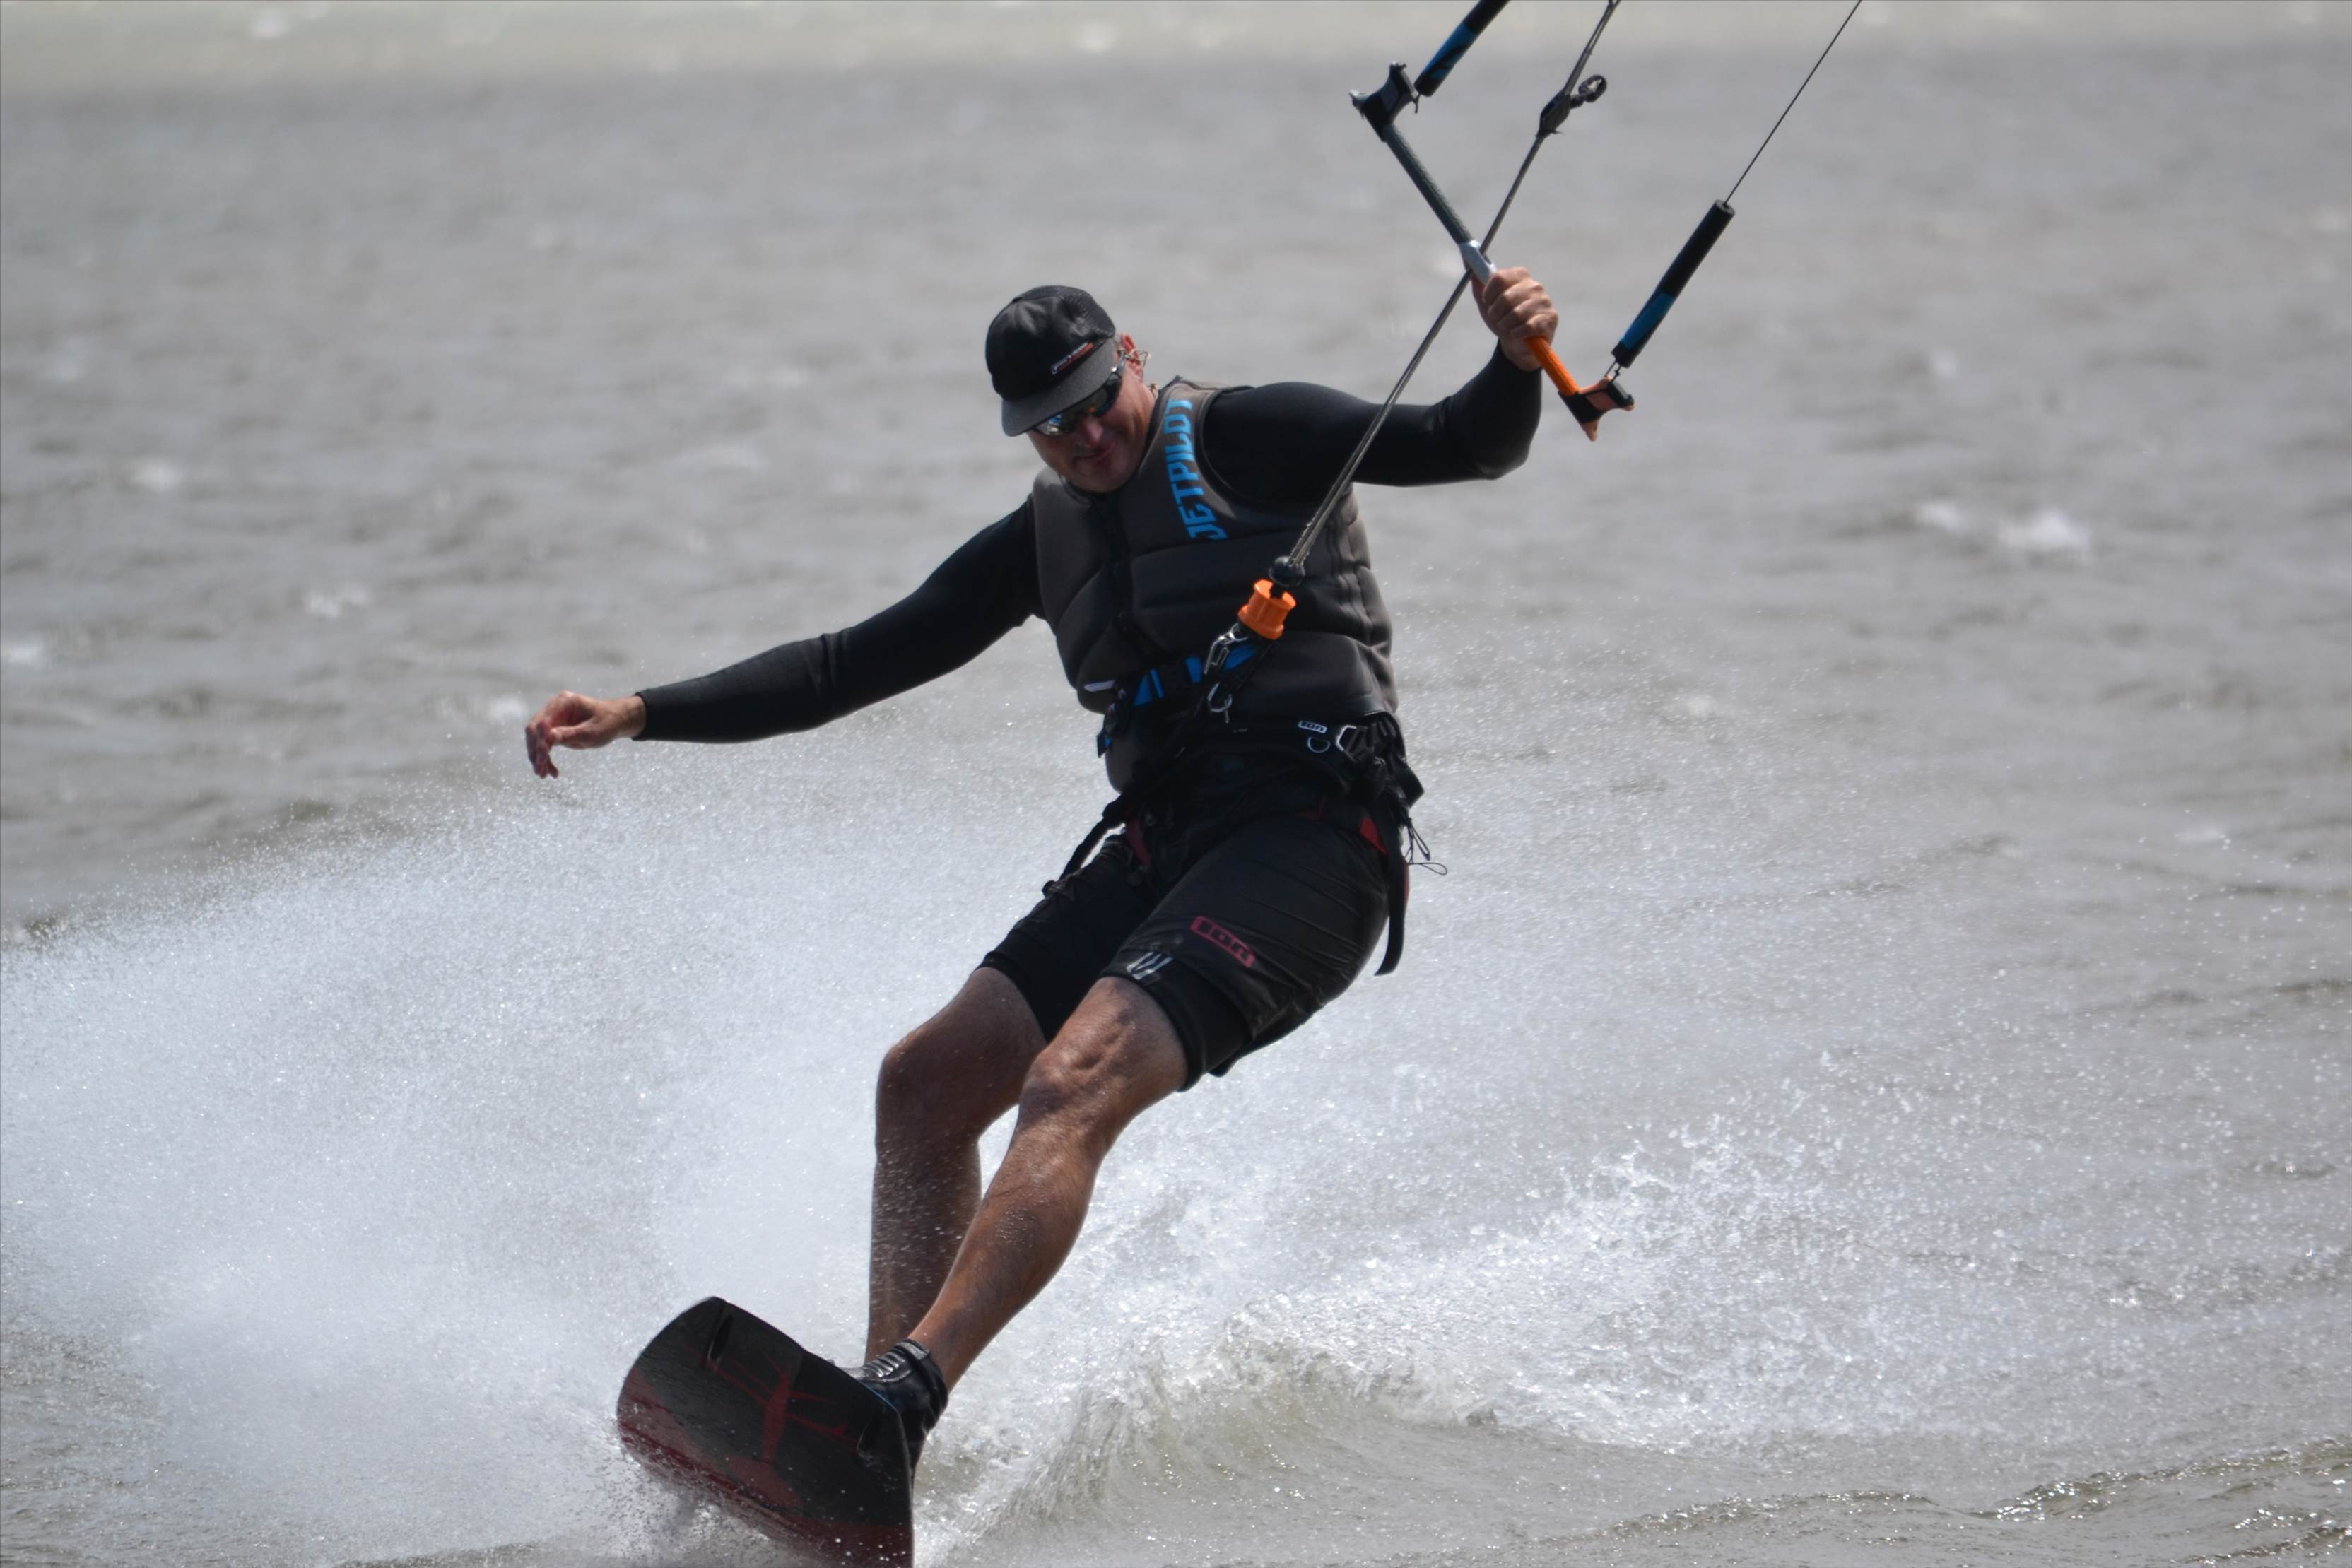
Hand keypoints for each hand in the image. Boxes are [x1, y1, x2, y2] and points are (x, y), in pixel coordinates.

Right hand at [525, 690, 644, 778]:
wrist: (615, 722)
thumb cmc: (607, 723)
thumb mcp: (592, 732)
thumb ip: (570, 734)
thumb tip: (549, 737)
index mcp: (563, 703)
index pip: (543, 722)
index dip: (540, 740)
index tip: (542, 758)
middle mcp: (554, 708)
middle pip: (535, 730)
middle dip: (535, 752)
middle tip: (540, 771)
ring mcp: (553, 718)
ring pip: (537, 739)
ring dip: (538, 757)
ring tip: (543, 774)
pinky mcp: (554, 729)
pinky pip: (544, 744)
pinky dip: (546, 758)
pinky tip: (551, 771)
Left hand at [1475, 266, 1558, 374]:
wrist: (1517, 344)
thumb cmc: (1502, 318)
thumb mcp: (1486, 301)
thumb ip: (1477, 280)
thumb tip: (1466, 259)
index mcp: (1520, 275)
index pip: (1499, 277)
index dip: (1488, 294)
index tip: (1488, 302)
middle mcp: (1534, 285)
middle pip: (1505, 297)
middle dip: (1496, 313)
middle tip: (1498, 319)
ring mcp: (1544, 301)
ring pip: (1515, 314)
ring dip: (1505, 325)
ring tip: (1509, 327)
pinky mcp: (1550, 319)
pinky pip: (1526, 327)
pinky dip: (1516, 334)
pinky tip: (1517, 334)